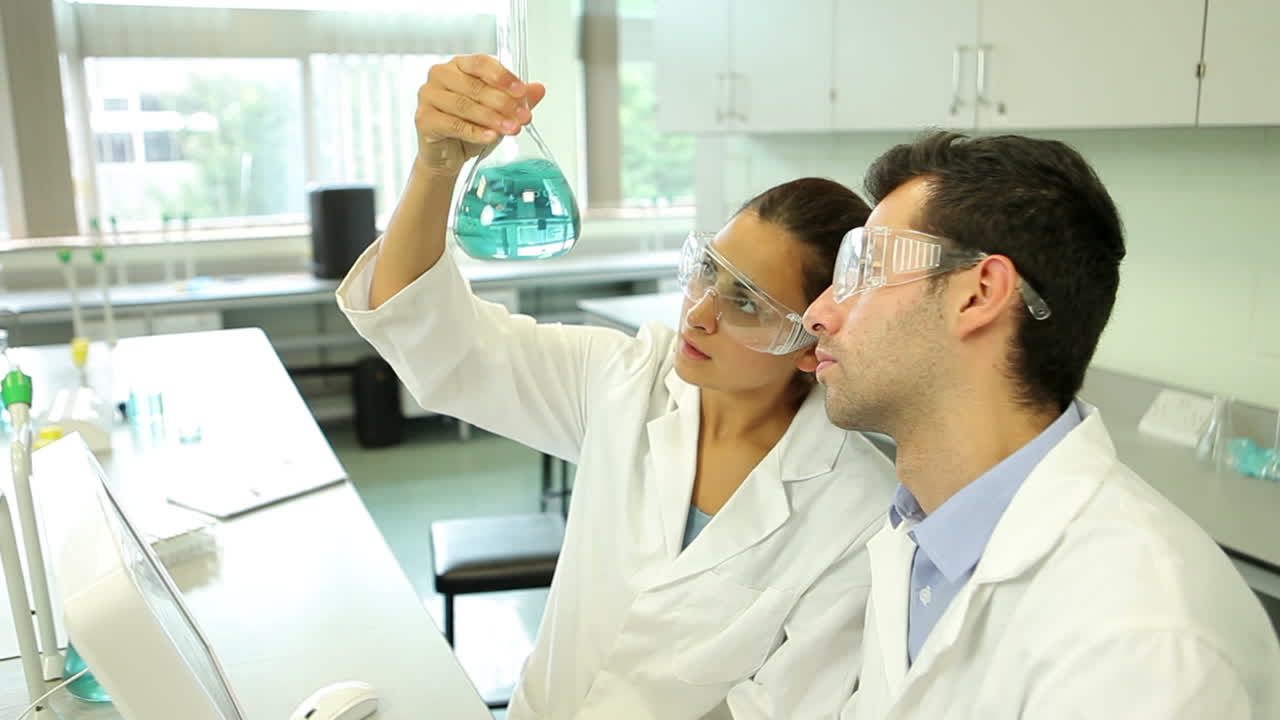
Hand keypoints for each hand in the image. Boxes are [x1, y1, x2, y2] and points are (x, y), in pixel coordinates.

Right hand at [414, 54, 547, 175]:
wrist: (447, 156)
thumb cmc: (469, 128)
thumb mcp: (498, 112)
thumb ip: (517, 99)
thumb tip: (538, 89)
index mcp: (458, 65)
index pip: (481, 63)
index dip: (503, 77)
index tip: (522, 92)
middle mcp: (440, 75)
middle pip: (474, 86)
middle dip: (503, 103)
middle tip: (523, 117)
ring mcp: (428, 96)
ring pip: (465, 105)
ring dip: (492, 118)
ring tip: (512, 129)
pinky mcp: (423, 119)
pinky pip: (453, 124)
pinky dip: (475, 132)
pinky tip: (492, 137)